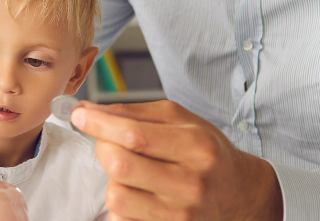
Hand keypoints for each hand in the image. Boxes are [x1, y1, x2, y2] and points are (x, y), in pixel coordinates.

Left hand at [71, 100, 282, 220]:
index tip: (78, 114)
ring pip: (116, 196)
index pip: (134, 135)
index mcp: (196, 147)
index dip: (98, 123)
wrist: (240, 195)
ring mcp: (180, 216)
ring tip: (129, 171)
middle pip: (120, 165)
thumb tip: (88, 110)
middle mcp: (190, 184)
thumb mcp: (181, 121)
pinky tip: (137, 193)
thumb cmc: (205, 151)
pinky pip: (122, 219)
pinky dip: (121, 203)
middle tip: (107, 142)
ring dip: (112, 179)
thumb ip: (135, 113)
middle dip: (103, 148)